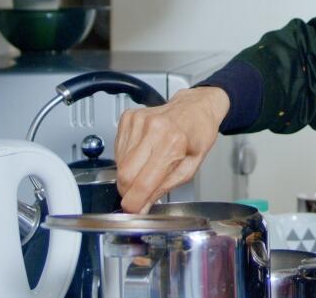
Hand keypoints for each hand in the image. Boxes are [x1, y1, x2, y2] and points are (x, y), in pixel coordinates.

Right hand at [115, 86, 229, 212]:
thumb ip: (165, 187)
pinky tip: (142, 153)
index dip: (134, 202)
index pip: (143, 183)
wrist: (196, 107)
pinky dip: (126, 158)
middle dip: (128, 191)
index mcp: (173, 143)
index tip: (133, 209)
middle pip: (125, 174)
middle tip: (139, 193)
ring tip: (147, 166)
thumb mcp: (191, 167)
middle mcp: (154, 129)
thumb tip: (143, 205)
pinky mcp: (129, 117)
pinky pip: (118, 149)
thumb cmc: (198, 134)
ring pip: (119, 163)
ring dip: (129, 173)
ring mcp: (139, 121)